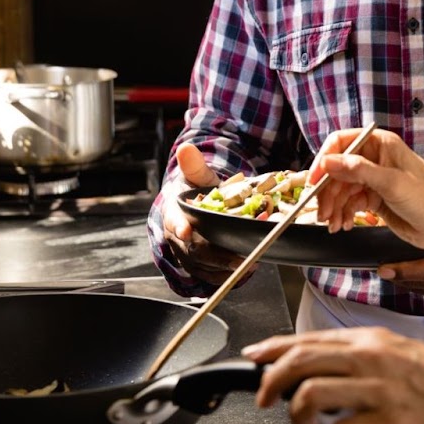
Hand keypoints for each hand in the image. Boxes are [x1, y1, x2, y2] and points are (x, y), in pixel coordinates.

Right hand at [161, 143, 256, 285]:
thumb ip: (195, 165)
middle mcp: (176, 234)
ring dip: (225, 267)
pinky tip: (243, 271)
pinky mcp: (195, 265)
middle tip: (240, 257)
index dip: (179, 225)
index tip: (186, 231)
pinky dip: (225, 275)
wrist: (194, 208)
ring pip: (201, 265)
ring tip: (250, 263)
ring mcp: (184, 252)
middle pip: (192, 248)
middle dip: (216, 254)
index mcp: (174, 211)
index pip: (173, 219)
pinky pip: (207, 275)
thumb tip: (186, 148)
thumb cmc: (196, 192)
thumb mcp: (198, 176)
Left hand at [244, 327, 423, 423]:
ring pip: (313, 393)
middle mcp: (372, 358)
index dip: (274, 349)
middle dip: (271, 380)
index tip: (254, 359)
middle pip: (301, 360)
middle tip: (263, 398)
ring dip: (297, 414)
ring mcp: (381, 390)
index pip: (309, 339)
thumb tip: (322, 368)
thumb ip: (360, 357)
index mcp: (371, 340)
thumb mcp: (398, 353)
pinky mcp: (392, 423)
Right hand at [309, 128, 423, 250]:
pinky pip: (350, 202)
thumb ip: (358, 170)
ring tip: (331, 224)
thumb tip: (328, 161)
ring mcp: (374, 179)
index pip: (342, 142)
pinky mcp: (374, 198)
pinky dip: (343, 213)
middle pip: (338, 169)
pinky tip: (343, 224)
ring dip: (333, 206)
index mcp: (381, 144)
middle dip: (328, 191)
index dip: (324, 160)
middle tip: (321, 212)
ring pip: (341, 188)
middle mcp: (375, 158)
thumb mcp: (391, 182)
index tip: (314, 180)